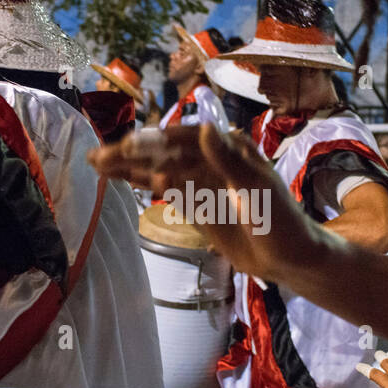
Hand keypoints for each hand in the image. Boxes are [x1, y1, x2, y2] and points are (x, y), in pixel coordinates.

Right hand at [88, 124, 322, 282]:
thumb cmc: (281, 221)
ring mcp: (204, 183)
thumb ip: (228, 161)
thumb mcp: (256, 190)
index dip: (153, 143)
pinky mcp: (199, 205)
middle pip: (165, 154)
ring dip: (130, 168)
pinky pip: (167, 191)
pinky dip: (144, 185)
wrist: (291, 257)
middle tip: (96, 157)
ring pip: (160, 171)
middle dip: (131, 154)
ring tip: (97, 165)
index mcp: (230, 148)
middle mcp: (213, 159)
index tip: (126, 147)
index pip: (183, 141)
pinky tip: (121, 180)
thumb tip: (205, 130)